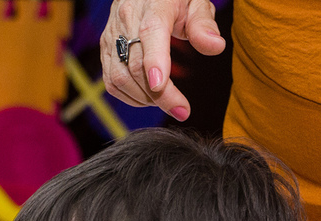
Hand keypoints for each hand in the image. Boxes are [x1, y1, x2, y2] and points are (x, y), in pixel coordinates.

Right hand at [99, 0, 224, 119]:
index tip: (161, 86)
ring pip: (119, 77)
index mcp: (153, 6)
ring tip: (166, 101)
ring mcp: (111, 36)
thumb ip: (204, 24)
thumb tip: (215, 47)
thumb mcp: (195, 2)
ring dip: (143, 97)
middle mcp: (126, 20)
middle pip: (135, 65)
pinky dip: (128, 95)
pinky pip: (111, 81)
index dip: (153, 62)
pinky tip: (147, 96)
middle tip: (181, 110)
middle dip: (158, 94)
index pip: (150, 34)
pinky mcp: (105, 49)